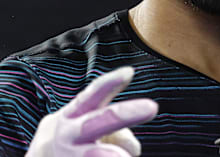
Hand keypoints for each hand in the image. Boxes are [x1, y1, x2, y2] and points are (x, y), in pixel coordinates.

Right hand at [25, 66, 157, 156]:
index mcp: (71, 116)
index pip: (91, 95)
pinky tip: (110, 154)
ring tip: (121, 155)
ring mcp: (68, 156)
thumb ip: (105, 125)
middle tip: (152, 106)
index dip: (109, 83)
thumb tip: (132, 147)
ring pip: (104, 154)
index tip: (129, 71)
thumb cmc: (69, 143)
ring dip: (117, 154)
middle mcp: (67, 134)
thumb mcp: (79, 128)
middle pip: (99, 121)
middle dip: (125, 113)